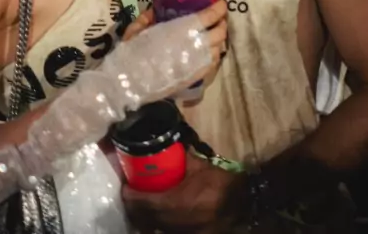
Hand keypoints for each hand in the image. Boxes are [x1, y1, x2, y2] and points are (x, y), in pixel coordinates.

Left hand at [123, 152, 246, 233]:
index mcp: (173, 202)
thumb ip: (180, 157)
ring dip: (144, 218)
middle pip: (143, 218)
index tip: (126, 186)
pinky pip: (165, 232)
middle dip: (134, 208)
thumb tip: (166, 144)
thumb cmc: (219, 183)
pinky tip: (159, 217)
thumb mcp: (198, 166)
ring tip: (142, 206)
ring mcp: (179, 233)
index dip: (130, 196)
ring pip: (152, 228)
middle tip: (132, 194)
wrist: (242, 203)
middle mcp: (172, 223)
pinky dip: (158, 225)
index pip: (141, 202)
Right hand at [124, 0, 227, 87]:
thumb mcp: (136, 29)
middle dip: (222, 23)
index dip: (218, 8)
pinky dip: (214, 54)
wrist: (132, 84)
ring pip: (219, 48)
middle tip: (217, 17)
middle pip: (220, 32)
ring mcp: (199, 63)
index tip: (220, 3)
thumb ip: (147, 17)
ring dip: (219, 39)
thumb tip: (153, 11)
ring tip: (212, 34)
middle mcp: (196, 45)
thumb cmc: (133, 52)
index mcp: (182, 30)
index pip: (209, 16)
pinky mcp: (197, 77)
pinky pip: (213, 63)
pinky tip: (206, 51)